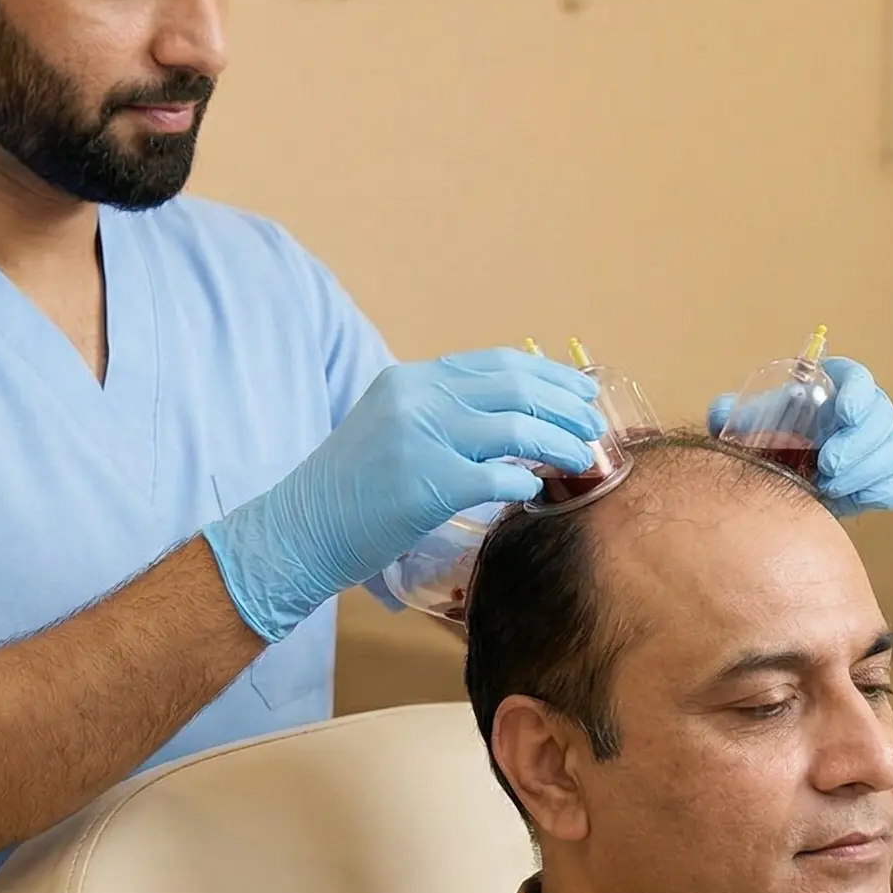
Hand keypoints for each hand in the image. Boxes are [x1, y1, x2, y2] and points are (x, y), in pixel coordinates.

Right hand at [202, 349, 604, 640]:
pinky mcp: (426, 485)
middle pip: (516, 388)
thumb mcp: (391, 429)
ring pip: (517, 428)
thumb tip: (511, 421)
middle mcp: (418, 399)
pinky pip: (498, 477)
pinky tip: (536, 491)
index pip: (497, 363)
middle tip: (594, 426)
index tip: (580, 391)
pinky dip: (526, 482)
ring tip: (583, 458)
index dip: (548, 375)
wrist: (298, 529)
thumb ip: (441, 416)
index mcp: (411, 379)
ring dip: (560, 442)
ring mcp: (421, 439)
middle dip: (566, 405)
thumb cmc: (349, 491)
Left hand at [709, 355, 892, 516]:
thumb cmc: (768, 441)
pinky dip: (882, 492)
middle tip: (828, 466)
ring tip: (830, 489)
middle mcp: (863, 414)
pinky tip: (853, 500)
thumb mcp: (746, 427)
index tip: (845, 412)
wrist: (782, 480)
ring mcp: (879, 447)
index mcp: (834, 389)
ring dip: (866, 472)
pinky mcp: (885, 480)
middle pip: (883, 416)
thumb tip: (720, 414)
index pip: (858, 378)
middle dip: (859, 444)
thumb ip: (730, 415)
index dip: (858, 392)